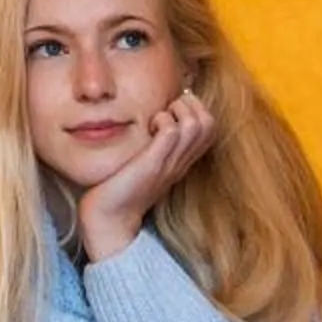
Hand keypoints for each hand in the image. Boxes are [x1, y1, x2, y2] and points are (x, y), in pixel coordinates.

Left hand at [75, 89, 216, 261]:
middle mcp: (182, 161)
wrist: (111, 218)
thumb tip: (155, 113)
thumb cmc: (122, 186)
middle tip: (165, 111)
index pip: (210, 126)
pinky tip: (148, 128)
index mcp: (182, 159)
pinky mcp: (153, 164)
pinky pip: (171, 132)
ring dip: (176, 111)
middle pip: (209, 122)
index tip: (170, 110)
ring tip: (157, 120)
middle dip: (188, 104)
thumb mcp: (147, 160)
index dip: (194, 107)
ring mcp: (170, 163)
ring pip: (195, 124)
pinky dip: (162, 121)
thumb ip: (155, 142)